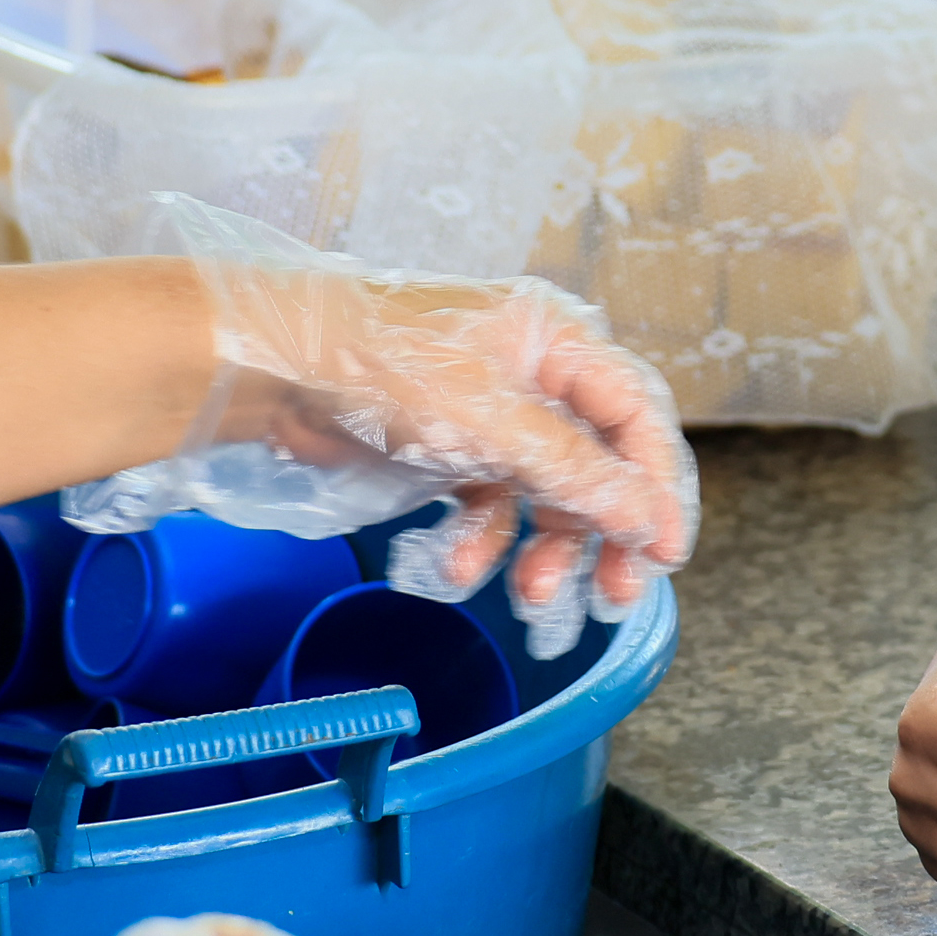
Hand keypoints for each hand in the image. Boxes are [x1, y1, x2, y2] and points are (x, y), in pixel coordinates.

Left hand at [210, 263, 698, 636]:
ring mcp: (488, 410)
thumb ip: (575, 473)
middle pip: (596, 461)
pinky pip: (488, 501)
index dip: (658, 485)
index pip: (636, 414)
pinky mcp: (447, 444)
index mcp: (556, 340)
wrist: (273, 368)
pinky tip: (457, 567)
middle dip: (604, 530)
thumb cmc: (380, 364)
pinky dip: (481, 539)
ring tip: (532, 595)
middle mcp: (531, 371)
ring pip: (544, 491)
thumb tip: (644, 516)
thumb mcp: (493, 424)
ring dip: (543, 546)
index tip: (663, 552)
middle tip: (616, 593)